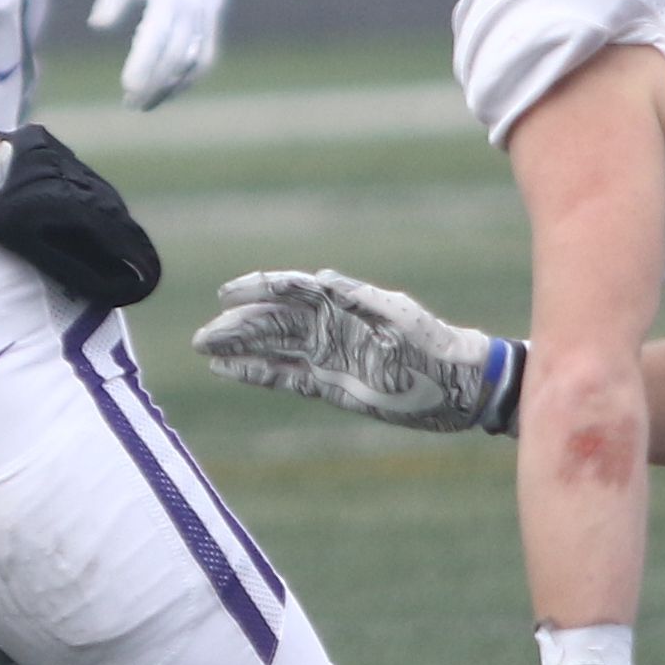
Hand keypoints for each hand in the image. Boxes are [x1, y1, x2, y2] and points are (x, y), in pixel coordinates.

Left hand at [88, 0, 224, 107]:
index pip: (156, 36)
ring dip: (169, 88)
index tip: (127, 87)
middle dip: (153, 83)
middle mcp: (192, 11)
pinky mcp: (212, 31)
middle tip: (130, 103)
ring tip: (143, 104)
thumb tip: (98, 25)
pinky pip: (202, 63)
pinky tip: (165, 93)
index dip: (143, 63)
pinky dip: (185, 82)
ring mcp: (206, 23)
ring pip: (190, 64)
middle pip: (173, 56)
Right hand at [189, 269, 520, 433]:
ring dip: (241, 347)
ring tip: (205, 348)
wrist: (461, 386)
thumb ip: (358, 298)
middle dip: (238, 324)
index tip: (227, 294)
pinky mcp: (332, 384)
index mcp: (345, 303)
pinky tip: (229, 370)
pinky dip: (258, 372)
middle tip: (203, 333)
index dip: (257, 289)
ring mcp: (330, 355)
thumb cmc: (435, 348)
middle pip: (274, 320)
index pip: (290, 290)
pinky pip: (286, 376)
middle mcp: (332, 326)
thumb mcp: (398, 319)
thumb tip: (319, 279)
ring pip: (274, 347)